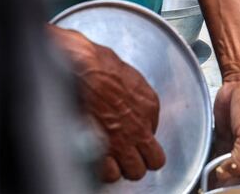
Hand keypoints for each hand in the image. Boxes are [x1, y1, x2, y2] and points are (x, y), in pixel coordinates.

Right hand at [49, 26, 165, 181]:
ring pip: (133, 172)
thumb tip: (136, 112)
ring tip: (111, 160)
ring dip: (122, 167)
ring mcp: (122, 141)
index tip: (135, 140)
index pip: (157, 136)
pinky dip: (103, 171)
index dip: (144, 141)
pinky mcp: (101, 150)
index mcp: (150, 107)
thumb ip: (138, 102)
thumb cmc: (101, 66)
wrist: (82, 69)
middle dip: (140, 160)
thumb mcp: (132, 79)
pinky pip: (109, 174)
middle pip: (152, 162)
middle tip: (128, 156)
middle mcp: (140, 128)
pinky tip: (97, 161)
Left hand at [211, 73, 239, 185]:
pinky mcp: (225, 144)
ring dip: (216, 179)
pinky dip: (209, 169)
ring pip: (226, 174)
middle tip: (213, 187)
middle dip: (227, 185)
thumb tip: (225, 176)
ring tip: (205, 184)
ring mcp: (238, 152)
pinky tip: (202, 174)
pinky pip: (216, 162)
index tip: (228, 189)